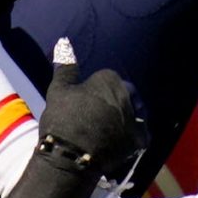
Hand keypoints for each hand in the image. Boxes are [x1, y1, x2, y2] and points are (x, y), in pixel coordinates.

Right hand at [36, 43, 143, 178]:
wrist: (70, 156)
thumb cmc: (62, 119)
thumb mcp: (59, 89)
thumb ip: (66, 65)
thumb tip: (64, 41)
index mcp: (110, 79)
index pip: (107, 79)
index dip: (95, 91)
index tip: (84, 103)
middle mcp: (127, 96)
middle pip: (123, 95)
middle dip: (113, 102)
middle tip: (95, 117)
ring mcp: (134, 119)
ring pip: (133, 114)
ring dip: (124, 118)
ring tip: (106, 131)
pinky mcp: (138, 140)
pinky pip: (138, 135)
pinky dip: (130, 137)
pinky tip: (117, 143)